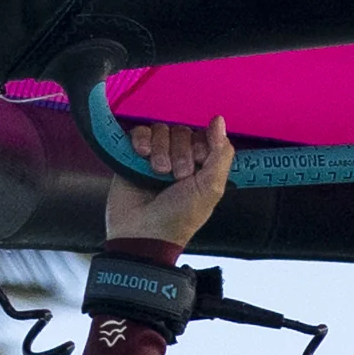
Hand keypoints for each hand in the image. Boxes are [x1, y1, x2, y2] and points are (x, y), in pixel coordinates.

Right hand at [106, 116, 230, 254]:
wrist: (142, 233)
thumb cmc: (178, 218)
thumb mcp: (211, 188)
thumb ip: (221, 153)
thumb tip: (219, 121)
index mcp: (200, 167)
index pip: (204, 136)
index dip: (202, 146)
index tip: (198, 165)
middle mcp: (178, 159)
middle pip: (182, 131)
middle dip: (181, 153)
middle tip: (176, 176)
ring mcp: (155, 156)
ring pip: (161, 130)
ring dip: (161, 150)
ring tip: (158, 172)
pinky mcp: (132, 155)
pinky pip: (139, 132)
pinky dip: (142, 140)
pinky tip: (142, 155)